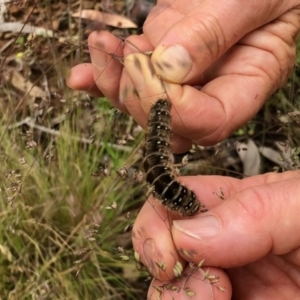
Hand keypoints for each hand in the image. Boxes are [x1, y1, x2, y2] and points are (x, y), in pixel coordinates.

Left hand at [67, 0, 299, 151]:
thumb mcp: (249, 0)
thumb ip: (215, 32)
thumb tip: (170, 68)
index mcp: (245, 84)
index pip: (208, 122)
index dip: (175, 107)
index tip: (155, 68)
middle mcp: (211, 89)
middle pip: (170, 125)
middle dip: (141, 98)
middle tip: (132, 54)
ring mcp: (181, 80)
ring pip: (141, 108)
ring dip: (114, 83)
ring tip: (104, 45)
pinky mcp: (157, 65)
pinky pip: (127, 84)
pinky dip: (102, 80)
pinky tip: (82, 76)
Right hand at [134, 171, 299, 298]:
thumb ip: (257, 208)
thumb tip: (187, 232)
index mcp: (240, 210)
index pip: (178, 199)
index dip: (160, 218)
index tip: (168, 250)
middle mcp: (227, 247)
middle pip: (165, 245)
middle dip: (162, 260)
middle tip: (180, 275)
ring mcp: (231, 286)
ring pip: (173, 288)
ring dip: (174, 295)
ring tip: (212, 298)